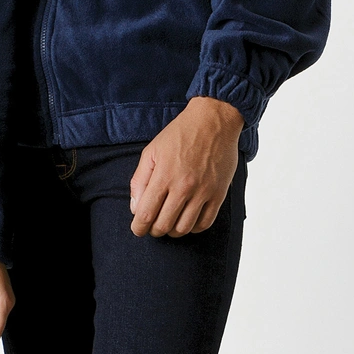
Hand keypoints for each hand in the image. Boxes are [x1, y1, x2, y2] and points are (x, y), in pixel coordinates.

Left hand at [129, 97, 242, 237]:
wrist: (213, 121)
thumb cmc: (180, 134)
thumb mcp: (152, 151)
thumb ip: (140, 180)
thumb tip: (135, 207)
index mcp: (163, 175)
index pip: (146, 214)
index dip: (138, 227)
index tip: (137, 229)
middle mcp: (183, 186)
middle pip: (164, 225)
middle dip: (154, 230)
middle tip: (152, 226)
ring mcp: (203, 192)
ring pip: (184, 228)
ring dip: (173, 231)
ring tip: (169, 224)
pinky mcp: (218, 194)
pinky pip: (205, 223)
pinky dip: (193, 228)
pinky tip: (187, 221)